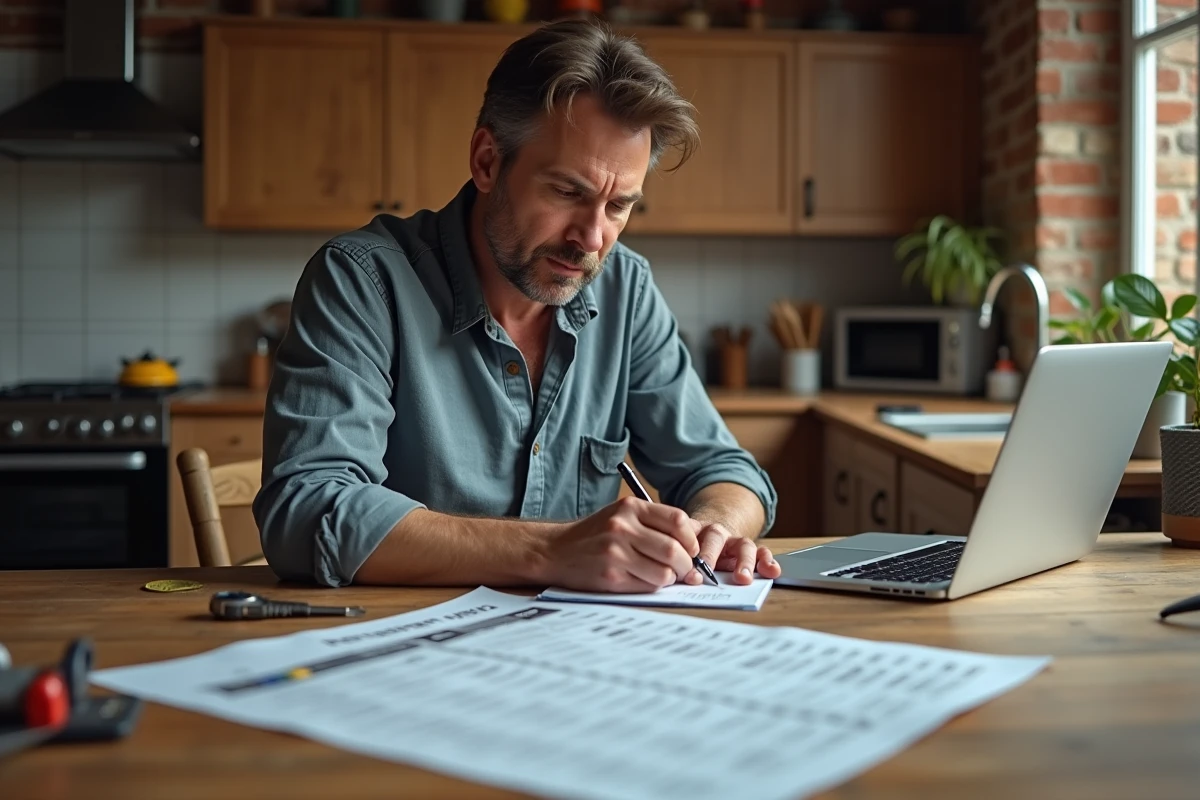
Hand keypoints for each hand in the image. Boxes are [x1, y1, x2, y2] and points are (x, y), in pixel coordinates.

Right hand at [545, 497, 699, 591]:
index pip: (677, 520)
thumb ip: (655, 523)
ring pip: (664, 572)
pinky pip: (647, 586)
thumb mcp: (622, 516)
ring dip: (671, 579)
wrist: (555, 551)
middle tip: (684, 570)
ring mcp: (616, 553)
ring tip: (664, 576)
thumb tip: (695, 540)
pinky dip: (654, 586)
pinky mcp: (611, 576)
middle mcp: (622, 527)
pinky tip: (645, 580)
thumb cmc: (594, 535)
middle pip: (674, 549)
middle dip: (686, 565)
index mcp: (630, 507)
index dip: (691, 539)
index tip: (691, 550)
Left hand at [685, 521, 781, 585]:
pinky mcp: (751, 551)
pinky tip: (772, 571)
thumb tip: (677, 580)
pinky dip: (767, 561)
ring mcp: (734, 541)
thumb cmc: (690, 552)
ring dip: (744, 562)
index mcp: (692, 531)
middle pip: (715, 537)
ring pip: (743, 544)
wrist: (709, 536)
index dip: (688, 554)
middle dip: (711, 555)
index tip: (689, 575)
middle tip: (708, 572)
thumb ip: (678, 565)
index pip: (689, 535)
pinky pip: (761, 552)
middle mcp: (715, 533)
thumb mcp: (680, 554)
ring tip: (743, 579)